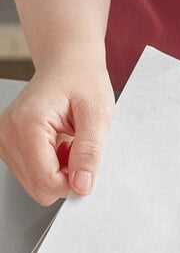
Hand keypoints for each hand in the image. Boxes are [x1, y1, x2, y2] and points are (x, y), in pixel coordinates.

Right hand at [0, 58, 113, 205]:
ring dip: (59, 171)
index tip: (87, 166)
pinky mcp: (9, 144)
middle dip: (65, 178)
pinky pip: (33, 174)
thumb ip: (89, 154)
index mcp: (27, 124)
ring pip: (36, 184)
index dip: (72, 183)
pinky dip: (52, 166)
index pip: (45, 180)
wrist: (69, 65)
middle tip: (78, 151)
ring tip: (69, 143)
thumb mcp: (98, 117)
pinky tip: (60, 145)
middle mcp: (8, 133)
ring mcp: (5, 139)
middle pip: (39, 187)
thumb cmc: (83, 83)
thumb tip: (81, 186)